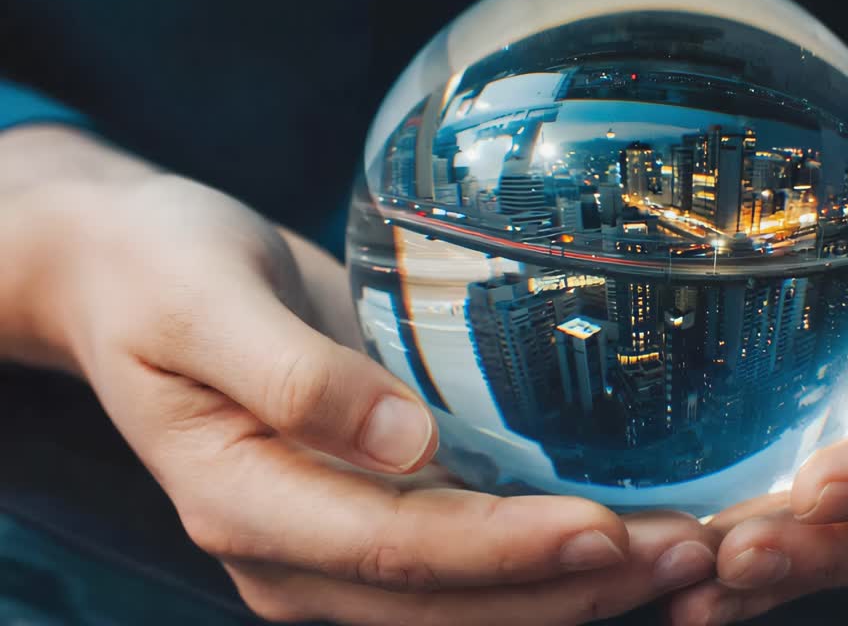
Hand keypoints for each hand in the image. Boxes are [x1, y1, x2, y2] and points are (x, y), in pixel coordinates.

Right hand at [25, 142, 715, 624]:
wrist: (133, 274)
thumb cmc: (159, 272)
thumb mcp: (203, 302)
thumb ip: (292, 377)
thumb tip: (399, 443)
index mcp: (247, 503)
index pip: (396, 552)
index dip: (507, 552)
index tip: (608, 529)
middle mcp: (297, 548)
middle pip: (452, 601)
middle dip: (576, 584)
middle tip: (695, 550)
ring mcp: (336, 541)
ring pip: (472, 600)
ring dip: (581, 584)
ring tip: (689, 548)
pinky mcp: (373, 509)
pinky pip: (470, 560)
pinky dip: (551, 558)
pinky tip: (629, 527)